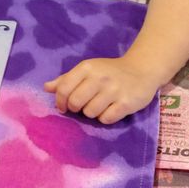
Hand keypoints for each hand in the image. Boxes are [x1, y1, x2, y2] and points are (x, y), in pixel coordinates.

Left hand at [45, 56, 159, 123]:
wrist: (142, 70)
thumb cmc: (108, 71)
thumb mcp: (87, 70)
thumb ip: (66, 79)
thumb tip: (46, 88)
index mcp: (86, 68)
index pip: (63, 88)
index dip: (59, 101)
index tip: (62, 107)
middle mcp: (99, 78)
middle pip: (75, 102)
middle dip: (74, 108)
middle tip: (81, 106)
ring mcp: (114, 91)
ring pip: (90, 112)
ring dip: (91, 113)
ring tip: (98, 106)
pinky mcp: (126, 104)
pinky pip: (106, 119)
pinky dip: (105, 118)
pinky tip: (110, 110)